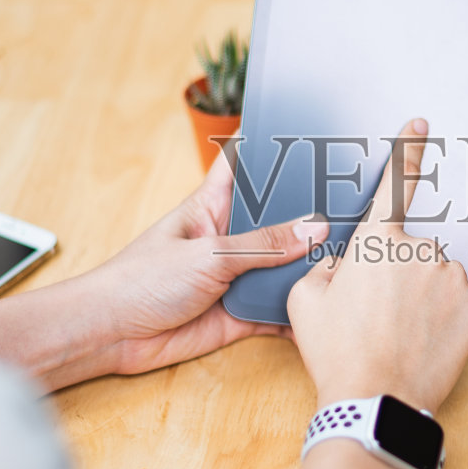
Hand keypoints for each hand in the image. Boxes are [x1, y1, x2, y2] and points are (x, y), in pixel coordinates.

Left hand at [70, 150, 329, 376]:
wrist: (112, 335)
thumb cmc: (142, 280)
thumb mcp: (208, 254)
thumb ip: (262, 244)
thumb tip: (314, 229)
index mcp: (212, 206)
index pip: (244, 165)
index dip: (271, 148)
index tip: (310, 133)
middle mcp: (229, 238)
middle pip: (277, 218)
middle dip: (310, 214)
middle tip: (355, 204)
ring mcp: (236, 276)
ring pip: (283, 266)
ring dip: (309, 265)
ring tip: (355, 255)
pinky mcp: (240, 313)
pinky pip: (277, 310)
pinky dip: (298, 312)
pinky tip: (329, 307)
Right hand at [287, 118, 467, 413]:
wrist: (374, 402)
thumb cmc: (336, 351)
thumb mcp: (305, 300)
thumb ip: (325, 265)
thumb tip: (343, 261)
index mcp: (377, 241)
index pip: (394, 184)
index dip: (408, 150)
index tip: (421, 123)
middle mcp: (421, 251)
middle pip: (410, 252)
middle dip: (396, 274)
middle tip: (375, 316)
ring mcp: (454, 280)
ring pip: (436, 279)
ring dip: (421, 298)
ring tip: (397, 336)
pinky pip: (459, 305)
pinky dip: (444, 320)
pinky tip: (423, 343)